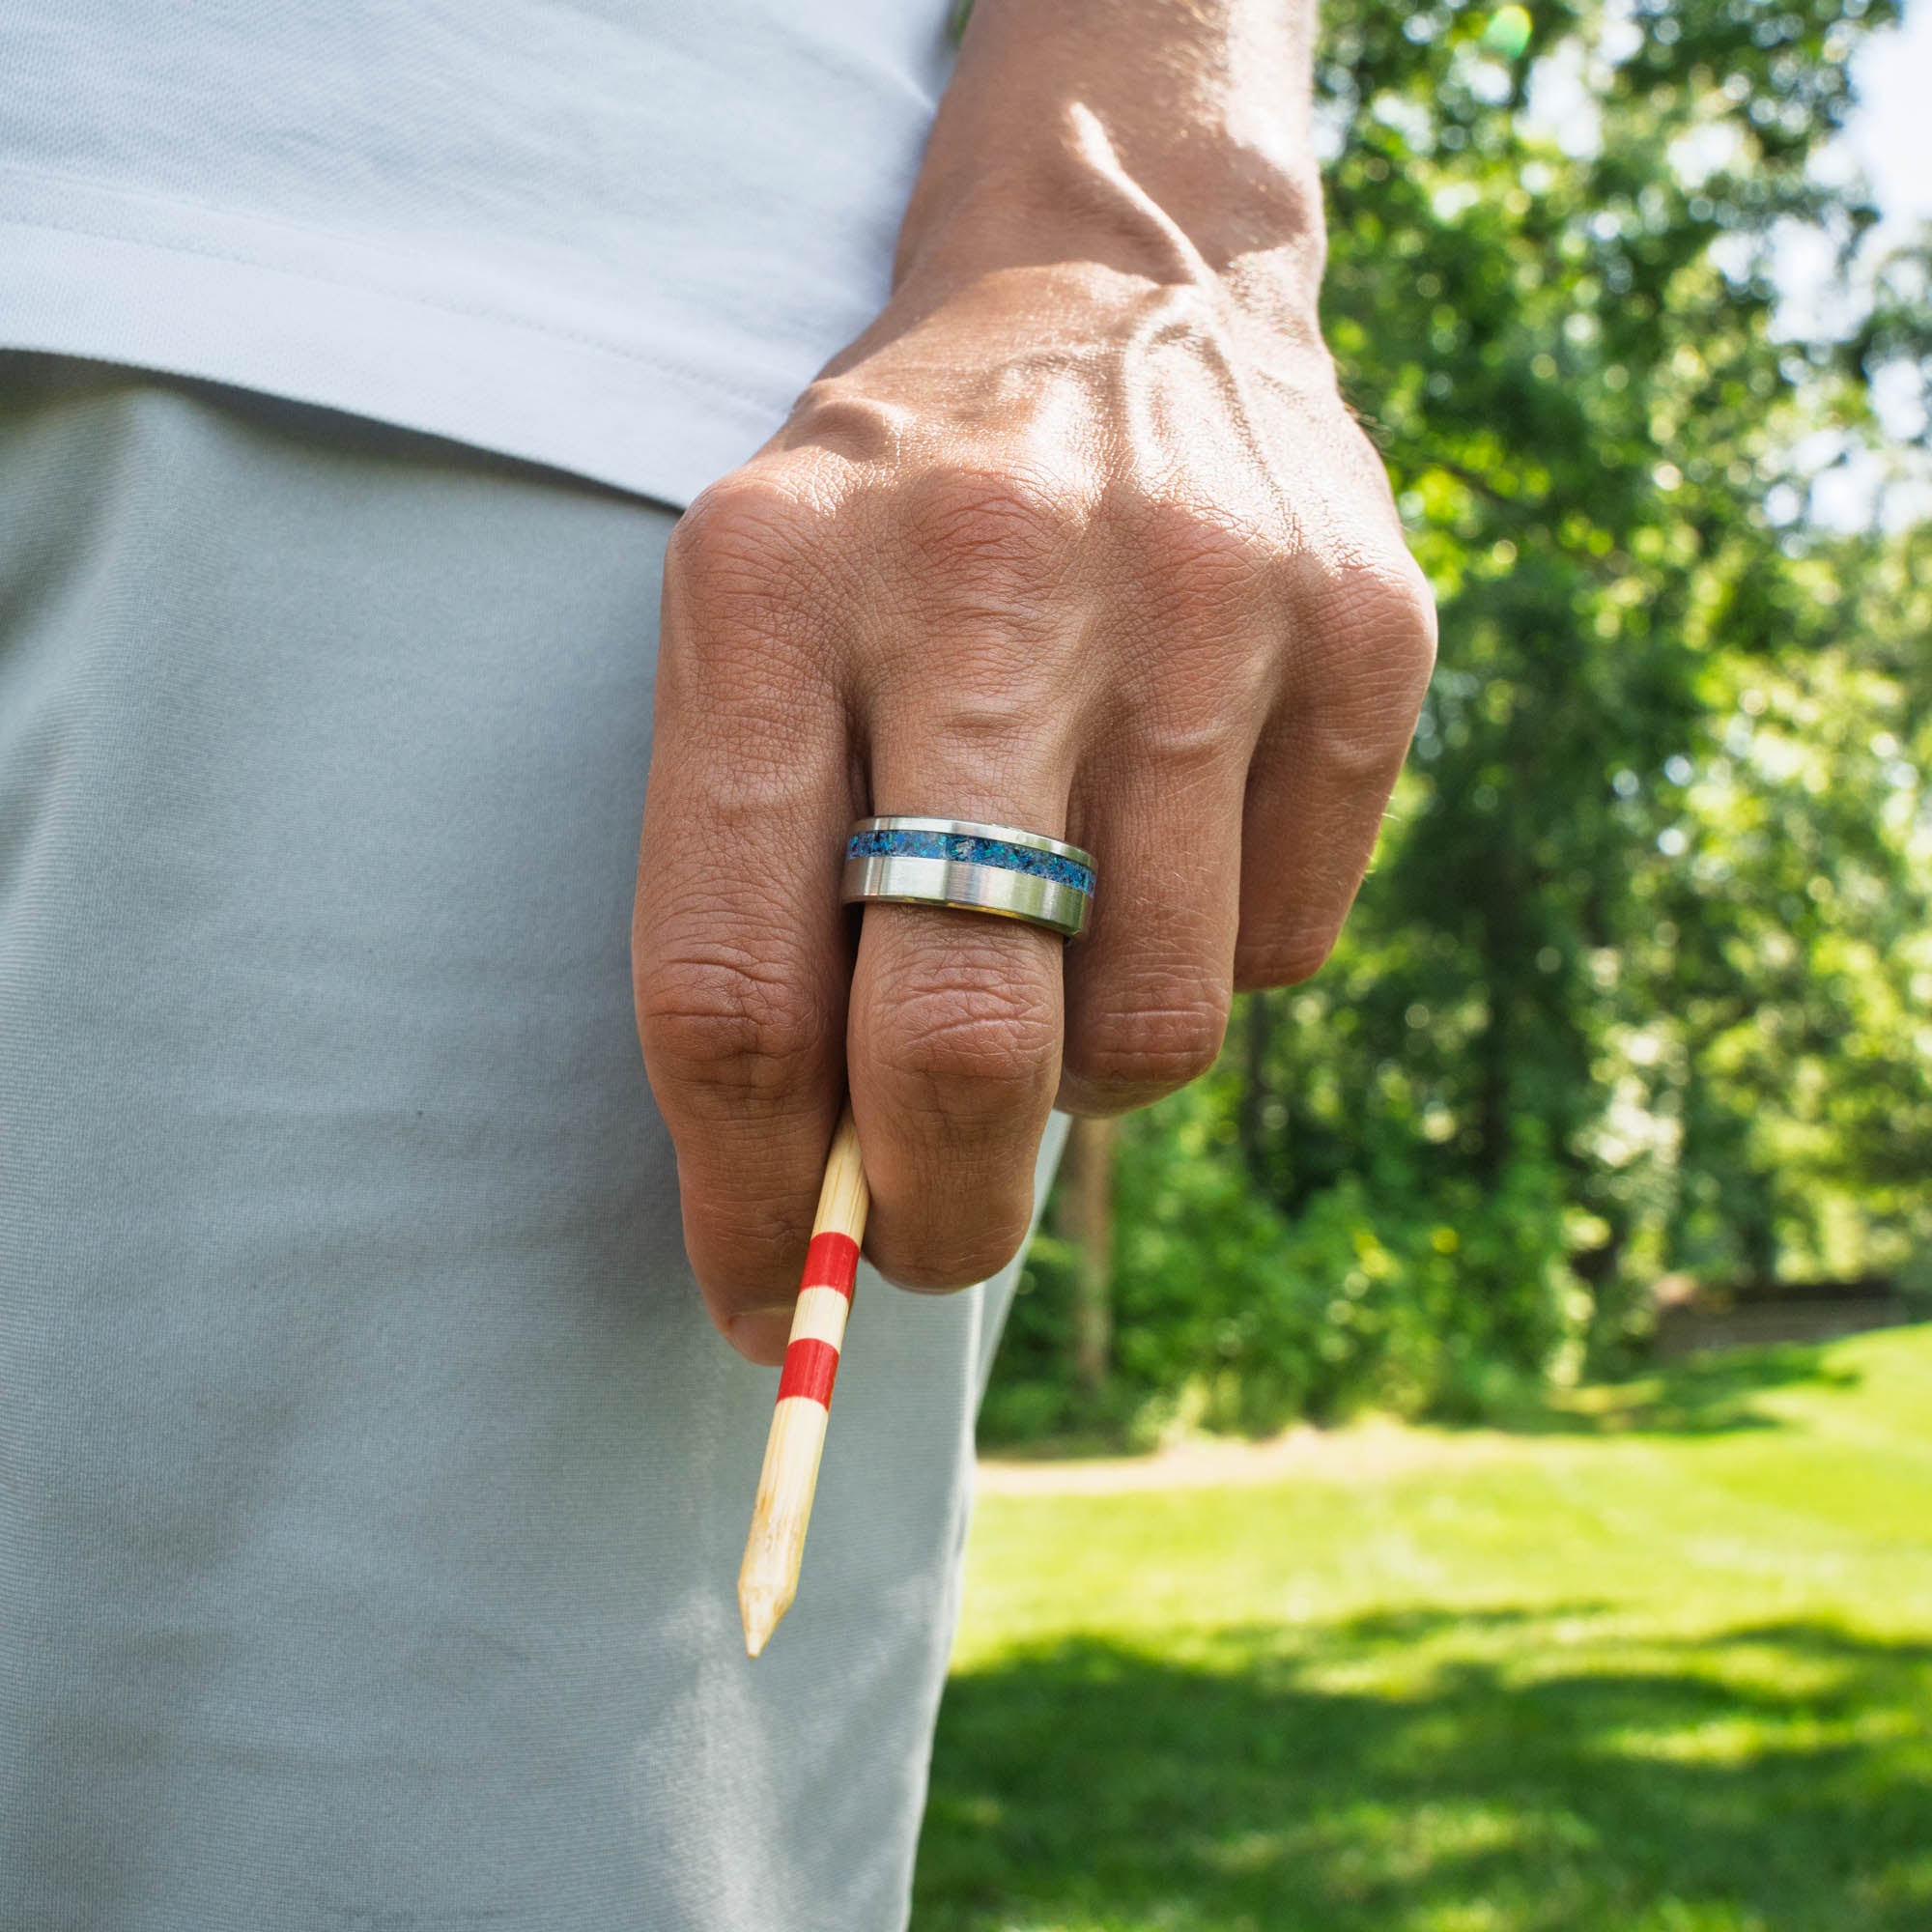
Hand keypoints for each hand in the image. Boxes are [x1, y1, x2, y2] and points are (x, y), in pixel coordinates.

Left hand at [632, 98, 1434, 1364]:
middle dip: (938, 1214)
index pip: (735, 988)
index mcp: (771, 589)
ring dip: (1091, 1059)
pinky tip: (1178, 822)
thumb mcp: (757, 649)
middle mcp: (992, 580)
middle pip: (963, 1044)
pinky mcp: (1368, 634)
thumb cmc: (895, 531)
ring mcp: (1208, 600)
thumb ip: (749, 911)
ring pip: (1156, 1033)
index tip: (764, 1304)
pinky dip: (1214, 954)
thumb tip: (795, 1235)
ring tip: (1061, 932)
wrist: (1112, 286)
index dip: (746, 1201)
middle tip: (927, 1241)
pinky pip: (1288, 952)